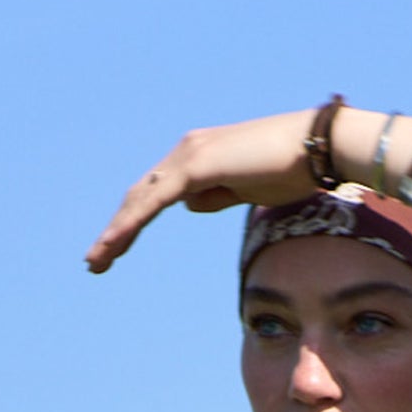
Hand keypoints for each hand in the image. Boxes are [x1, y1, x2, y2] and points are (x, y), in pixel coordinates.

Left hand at [86, 105, 387, 272]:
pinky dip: (131, 223)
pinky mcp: (197, 166)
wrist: (317, 148)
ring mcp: (190, 156)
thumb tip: (192, 204)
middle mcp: (187, 151)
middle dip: (116, 230)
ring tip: (96, 262)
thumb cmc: (291, 169)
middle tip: (95, 263)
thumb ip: (216, 194)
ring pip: (141, 200)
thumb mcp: (244, 189)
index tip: (114, 251)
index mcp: (197, 157)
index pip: (154, 194)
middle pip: (140, 196)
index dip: (131, 222)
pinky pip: (154, 201)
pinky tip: (115, 243)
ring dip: (116, 232)